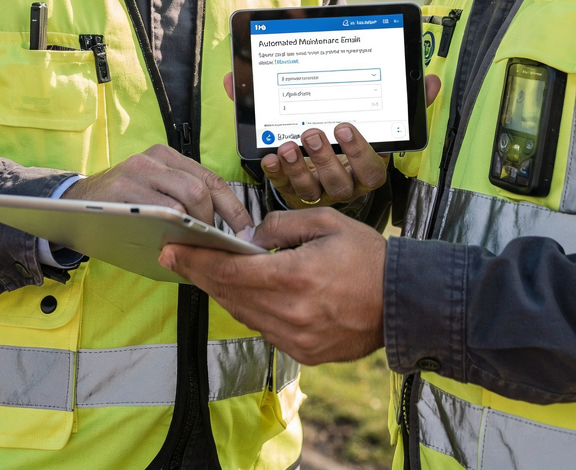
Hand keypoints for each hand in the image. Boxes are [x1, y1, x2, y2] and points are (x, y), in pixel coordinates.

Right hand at [63, 144, 252, 234]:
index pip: (211, 179)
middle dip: (216, 221)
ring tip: (196, 246)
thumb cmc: (121, 206)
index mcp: (169, 157)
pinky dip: (173, 228)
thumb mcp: (153, 195)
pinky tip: (173, 243)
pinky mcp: (122, 187)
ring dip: (197, 228)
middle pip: (202, 188)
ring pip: (186, 197)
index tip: (245, 231)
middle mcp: (155, 157)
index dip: (233, 208)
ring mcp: (138, 170)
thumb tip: (224, 233)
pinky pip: (159, 208)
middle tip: (218, 245)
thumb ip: (182, 205)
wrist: (72, 205)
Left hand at [160, 207, 384, 364]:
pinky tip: (244, 292)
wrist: (403, 301)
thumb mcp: (326, 222)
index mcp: (294, 277)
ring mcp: (296, 338)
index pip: (229, 271)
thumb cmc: (368, 257)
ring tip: (205, 271)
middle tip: (177, 256)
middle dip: (199, 274)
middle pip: (228, 295)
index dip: (196, 260)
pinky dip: (249, 309)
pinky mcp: (303, 352)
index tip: (172, 249)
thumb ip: (281, 225)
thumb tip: (250, 236)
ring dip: (221, 292)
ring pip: (242, 314)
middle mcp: (290, 313)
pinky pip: (263, 329)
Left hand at [222, 72, 440, 208]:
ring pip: (312, 190)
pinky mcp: (295, 191)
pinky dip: (277, 173)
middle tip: (312, 133)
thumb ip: (406, 103)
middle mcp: (346, 184)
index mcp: (367, 168)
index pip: (371, 169)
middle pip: (340, 183)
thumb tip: (431, 82)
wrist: (329, 170)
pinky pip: (284, 188)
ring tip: (287, 146)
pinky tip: (270, 157)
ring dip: (298, 169)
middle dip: (325, 159)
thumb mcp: (382, 123)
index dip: (358, 152)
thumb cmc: (355, 142)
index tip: (344, 127)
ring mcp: (320, 190)